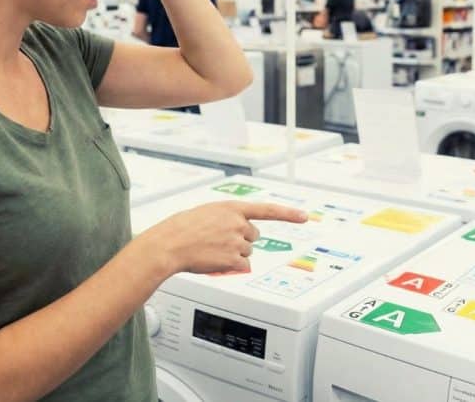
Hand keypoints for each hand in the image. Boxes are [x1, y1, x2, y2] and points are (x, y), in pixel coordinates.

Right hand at [141, 201, 307, 275]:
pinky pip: (242, 266)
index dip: (287, 214)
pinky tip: (215, 261)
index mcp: (231, 208)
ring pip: (247, 252)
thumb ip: (227, 217)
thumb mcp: (207, 212)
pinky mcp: (233, 259)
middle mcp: (238, 223)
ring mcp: (236, 241)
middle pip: (254, 236)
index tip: (304, 216)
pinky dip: (232, 267)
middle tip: (219, 241)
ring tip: (212, 250)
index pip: (266, 210)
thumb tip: (242, 228)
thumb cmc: (182, 228)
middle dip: (241, 240)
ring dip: (234, 254)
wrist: (169, 244)